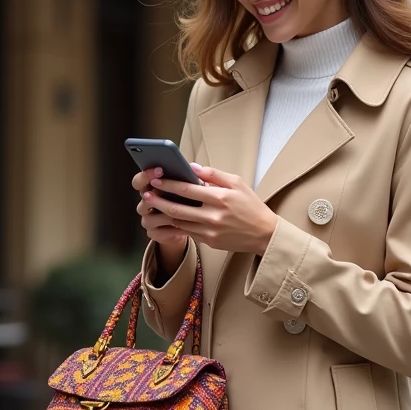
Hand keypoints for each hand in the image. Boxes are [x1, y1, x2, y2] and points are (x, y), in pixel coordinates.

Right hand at [133, 167, 188, 255]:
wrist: (187, 227)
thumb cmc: (187, 204)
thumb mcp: (187, 190)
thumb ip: (186, 179)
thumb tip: (194, 168)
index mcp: (150, 189)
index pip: (139, 181)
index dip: (147, 175)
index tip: (160, 170)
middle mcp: (145, 204)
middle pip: (143, 197)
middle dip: (153, 193)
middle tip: (163, 189)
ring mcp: (148, 220)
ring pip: (152, 216)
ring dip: (167, 212)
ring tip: (180, 210)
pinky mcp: (154, 233)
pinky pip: (160, 231)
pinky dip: (173, 229)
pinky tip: (185, 226)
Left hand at [142, 164, 277, 255]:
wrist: (264, 234)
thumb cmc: (251, 205)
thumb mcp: (237, 183)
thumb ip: (214, 174)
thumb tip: (192, 167)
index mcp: (220, 198)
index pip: (187, 190)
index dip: (168, 185)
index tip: (156, 180)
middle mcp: (213, 216)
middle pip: (177, 209)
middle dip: (158, 201)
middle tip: (147, 194)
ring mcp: (210, 231)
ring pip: (179, 222)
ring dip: (165, 214)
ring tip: (155, 205)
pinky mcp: (209, 242)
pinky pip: (188, 232)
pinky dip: (177, 224)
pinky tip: (171, 217)